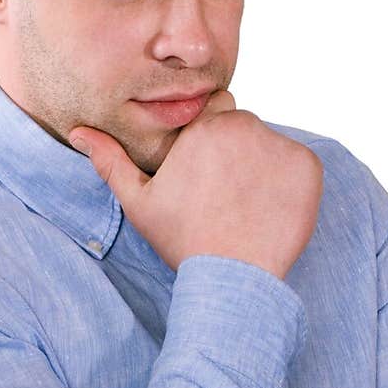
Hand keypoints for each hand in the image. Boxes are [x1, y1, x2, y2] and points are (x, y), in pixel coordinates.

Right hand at [68, 90, 322, 280]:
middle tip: (226, 193)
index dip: (210, 137)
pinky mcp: (309, 167)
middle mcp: (245, 126)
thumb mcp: (139, 201)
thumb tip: (78, 131)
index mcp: (203, 127)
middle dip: (237, 150)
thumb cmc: (183, 240)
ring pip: (271, 145)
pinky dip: (290, 183)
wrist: (233, 278)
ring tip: (248, 206)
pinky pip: (299, 164)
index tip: (207, 170)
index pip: (214, 109)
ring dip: (263, 165)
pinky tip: (271, 211)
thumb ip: (110, 160)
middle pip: (244, 126)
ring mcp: (280, 146)